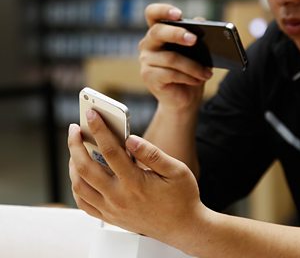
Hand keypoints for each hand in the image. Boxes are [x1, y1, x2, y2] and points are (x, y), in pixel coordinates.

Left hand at [68, 110, 206, 248]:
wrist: (183, 228)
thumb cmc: (182, 197)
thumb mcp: (176, 170)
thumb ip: (152, 154)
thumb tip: (132, 139)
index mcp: (136, 183)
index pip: (111, 150)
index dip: (100, 129)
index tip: (92, 115)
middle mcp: (119, 197)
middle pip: (86, 167)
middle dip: (76, 144)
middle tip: (74, 129)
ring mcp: (112, 209)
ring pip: (80, 186)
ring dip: (72, 164)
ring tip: (75, 148)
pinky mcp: (110, 218)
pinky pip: (83, 203)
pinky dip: (77, 186)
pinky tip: (80, 174)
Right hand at [139, 3, 212, 110]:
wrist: (184, 98)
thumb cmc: (190, 71)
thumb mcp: (197, 52)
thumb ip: (197, 35)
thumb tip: (200, 21)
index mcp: (159, 31)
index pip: (153, 13)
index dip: (163, 10)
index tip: (178, 14)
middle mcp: (148, 43)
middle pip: (158, 32)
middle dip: (177, 34)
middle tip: (194, 40)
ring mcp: (145, 60)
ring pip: (170, 58)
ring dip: (193, 66)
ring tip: (207, 73)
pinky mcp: (148, 76)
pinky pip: (170, 74)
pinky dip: (188, 77)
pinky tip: (198, 80)